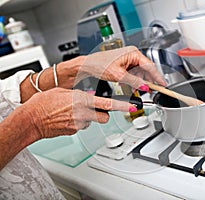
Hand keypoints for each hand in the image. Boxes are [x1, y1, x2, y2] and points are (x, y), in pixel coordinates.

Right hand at [20, 87, 135, 138]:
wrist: (31, 119)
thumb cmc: (43, 103)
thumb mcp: (64, 92)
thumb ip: (80, 95)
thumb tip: (89, 96)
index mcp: (82, 100)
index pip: (108, 104)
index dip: (122, 106)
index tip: (132, 107)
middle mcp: (83, 113)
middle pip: (104, 117)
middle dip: (103, 114)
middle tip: (96, 110)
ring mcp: (78, 124)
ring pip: (92, 122)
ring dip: (88, 118)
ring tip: (73, 113)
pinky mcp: (73, 132)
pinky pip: (81, 127)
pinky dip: (78, 123)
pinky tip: (67, 119)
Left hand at [81, 46, 166, 90]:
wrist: (88, 65)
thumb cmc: (99, 64)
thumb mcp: (119, 75)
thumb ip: (134, 81)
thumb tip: (145, 86)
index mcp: (133, 53)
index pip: (150, 66)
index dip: (157, 76)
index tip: (163, 84)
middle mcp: (132, 55)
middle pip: (146, 70)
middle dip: (147, 82)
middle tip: (151, 91)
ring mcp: (129, 60)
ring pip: (140, 74)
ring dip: (139, 83)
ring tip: (137, 91)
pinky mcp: (125, 65)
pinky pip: (134, 74)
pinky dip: (133, 82)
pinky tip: (131, 87)